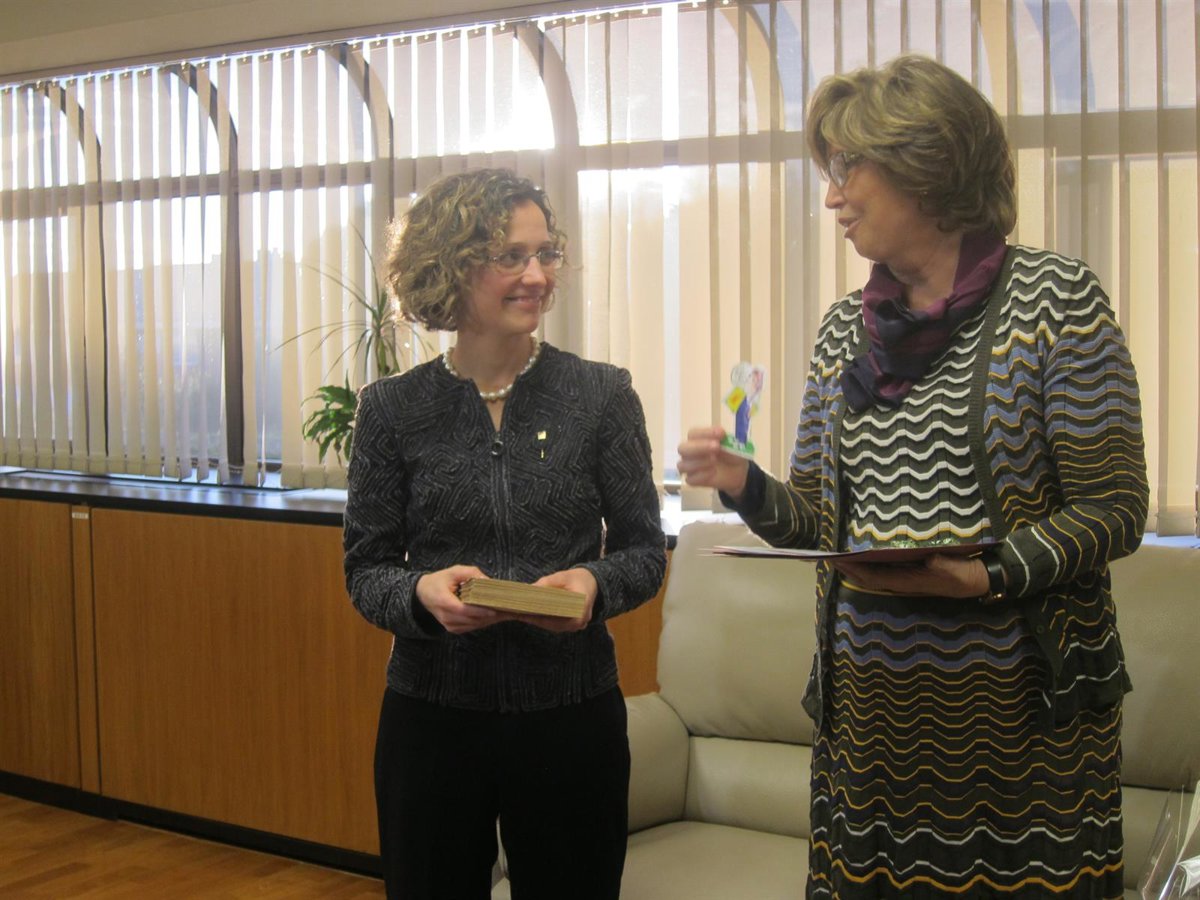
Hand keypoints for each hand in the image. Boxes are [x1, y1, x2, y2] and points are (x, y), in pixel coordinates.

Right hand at [415, 566, 512, 633]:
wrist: (423, 594)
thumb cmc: (439, 581)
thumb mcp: (453, 571)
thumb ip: (471, 573)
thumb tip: (488, 580)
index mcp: (444, 601)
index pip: (464, 610)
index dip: (480, 611)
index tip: (495, 609)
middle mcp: (446, 617)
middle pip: (472, 619)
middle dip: (490, 615)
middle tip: (508, 610)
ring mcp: (449, 625)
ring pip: (474, 625)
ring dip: (489, 620)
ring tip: (506, 613)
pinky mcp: (453, 629)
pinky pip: (471, 627)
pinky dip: (483, 621)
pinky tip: (495, 615)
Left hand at [516, 567, 598, 632]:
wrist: (592, 582)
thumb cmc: (578, 578)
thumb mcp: (563, 577)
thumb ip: (547, 583)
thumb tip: (528, 589)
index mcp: (580, 610)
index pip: (555, 617)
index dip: (537, 615)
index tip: (521, 611)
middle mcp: (578, 623)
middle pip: (551, 623)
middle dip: (533, 618)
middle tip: (515, 612)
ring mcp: (575, 626)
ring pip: (551, 626)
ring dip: (536, 620)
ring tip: (518, 614)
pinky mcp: (570, 626)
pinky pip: (554, 625)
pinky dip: (542, 620)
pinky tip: (529, 614)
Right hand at [677, 426, 749, 501]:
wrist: (736, 470)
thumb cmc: (729, 452)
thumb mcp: (730, 443)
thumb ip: (724, 439)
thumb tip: (721, 433)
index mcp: (696, 439)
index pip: (692, 434)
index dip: (705, 433)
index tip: (721, 433)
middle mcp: (688, 452)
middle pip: (682, 449)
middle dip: (699, 447)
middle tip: (716, 446)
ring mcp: (689, 467)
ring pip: (682, 465)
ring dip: (699, 462)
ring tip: (715, 460)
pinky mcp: (693, 480)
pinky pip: (690, 479)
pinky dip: (702, 475)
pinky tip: (713, 472)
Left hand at [832, 554, 989, 599]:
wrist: (982, 579)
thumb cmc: (967, 573)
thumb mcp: (957, 568)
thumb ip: (942, 564)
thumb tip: (930, 558)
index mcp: (911, 582)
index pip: (874, 578)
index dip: (855, 571)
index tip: (837, 560)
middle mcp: (905, 583)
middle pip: (869, 578)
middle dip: (849, 570)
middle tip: (830, 557)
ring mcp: (908, 579)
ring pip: (875, 575)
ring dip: (858, 567)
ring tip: (841, 555)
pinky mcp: (913, 574)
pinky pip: (885, 570)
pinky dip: (871, 564)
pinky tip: (865, 555)